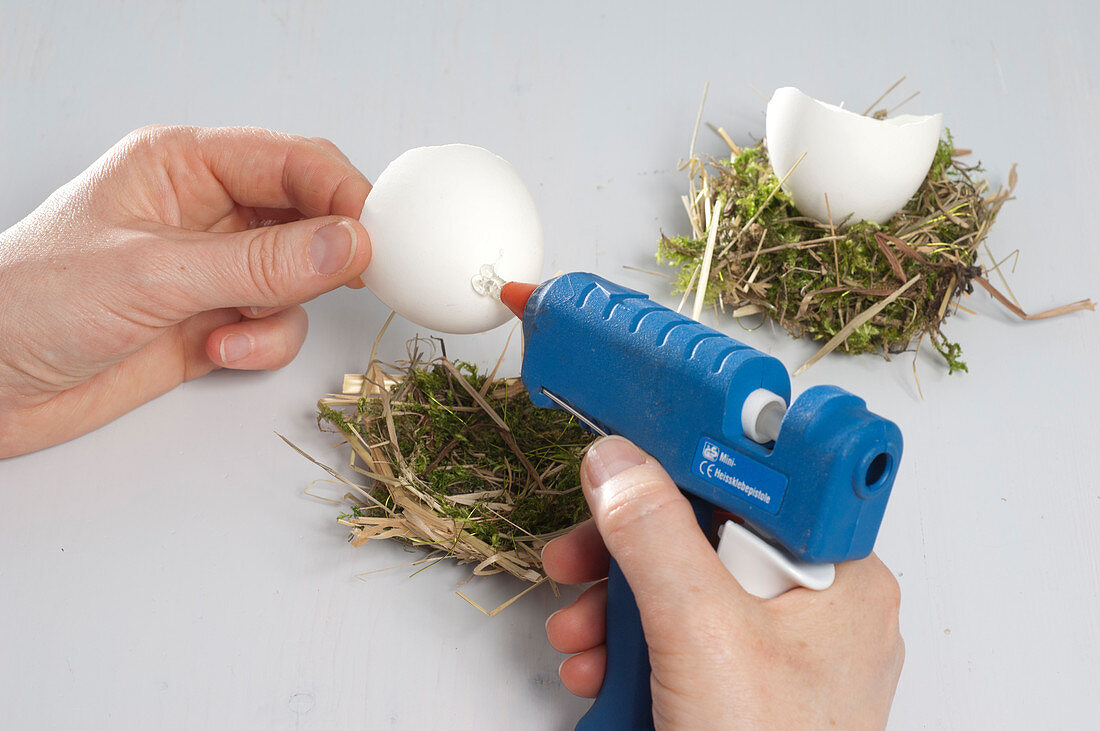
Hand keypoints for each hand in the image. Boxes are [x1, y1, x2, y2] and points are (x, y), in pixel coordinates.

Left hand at [0, 126, 371, 457]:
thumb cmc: (29, 305)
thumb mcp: (154, 275)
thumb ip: (260, 263)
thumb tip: (346, 244)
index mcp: (181, 166)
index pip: (290, 159)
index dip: (341, 191)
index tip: (376, 234)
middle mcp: (204, 212)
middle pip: (306, 215)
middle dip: (325, 254)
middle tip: (344, 281)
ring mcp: (211, 269)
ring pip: (299, 277)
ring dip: (282, 310)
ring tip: (233, 328)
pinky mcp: (213, 320)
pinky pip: (276, 324)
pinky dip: (261, 344)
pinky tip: (215, 351)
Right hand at [543, 436, 903, 728]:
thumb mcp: (700, 634)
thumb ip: (653, 538)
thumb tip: (617, 464)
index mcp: (838, 579)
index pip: (760, 483)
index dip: (691, 460)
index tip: (633, 440)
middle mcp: (815, 610)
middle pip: (705, 538)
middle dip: (624, 556)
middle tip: (576, 559)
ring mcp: (778, 656)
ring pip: (682, 592)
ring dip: (613, 610)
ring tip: (578, 639)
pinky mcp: (740, 690)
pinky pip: (679, 642)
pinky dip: (629, 651)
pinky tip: (596, 671)